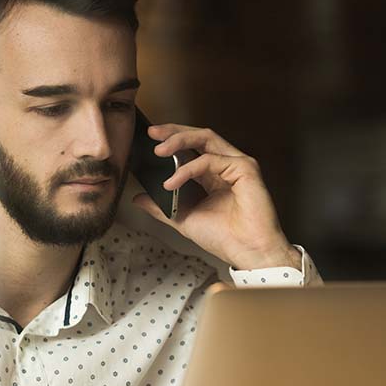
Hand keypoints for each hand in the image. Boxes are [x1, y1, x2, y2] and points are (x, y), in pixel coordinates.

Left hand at [132, 123, 301, 270]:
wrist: (247, 253)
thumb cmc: (225, 238)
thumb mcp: (183, 219)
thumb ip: (161, 207)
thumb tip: (138, 198)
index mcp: (214, 175)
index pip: (192, 147)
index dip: (172, 139)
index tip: (150, 139)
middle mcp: (227, 166)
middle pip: (199, 136)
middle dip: (173, 131)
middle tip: (152, 133)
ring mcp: (238, 165)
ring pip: (207, 138)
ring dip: (179, 141)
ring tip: (158, 151)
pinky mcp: (245, 169)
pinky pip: (211, 160)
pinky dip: (188, 169)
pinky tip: (173, 181)